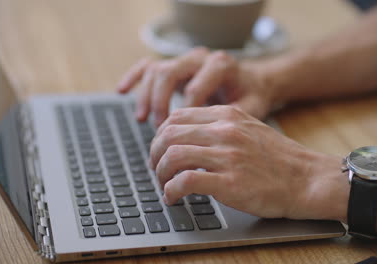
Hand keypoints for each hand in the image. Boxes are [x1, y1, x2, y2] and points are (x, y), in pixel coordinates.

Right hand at [117, 47, 276, 125]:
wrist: (254, 81)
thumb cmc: (252, 97)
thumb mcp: (251, 108)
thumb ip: (233, 120)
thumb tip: (209, 141)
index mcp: (220, 65)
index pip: (194, 88)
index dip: (184, 116)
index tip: (182, 139)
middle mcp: (200, 58)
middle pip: (169, 73)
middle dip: (160, 103)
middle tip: (158, 128)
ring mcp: (185, 59)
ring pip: (157, 69)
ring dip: (147, 95)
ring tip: (143, 119)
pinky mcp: (175, 64)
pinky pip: (148, 65)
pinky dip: (134, 77)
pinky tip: (122, 91)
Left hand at [149, 105, 348, 219]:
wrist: (307, 179)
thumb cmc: (279, 159)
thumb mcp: (248, 129)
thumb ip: (219, 128)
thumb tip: (189, 138)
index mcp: (227, 115)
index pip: (177, 116)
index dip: (161, 135)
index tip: (161, 149)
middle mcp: (224, 130)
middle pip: (169, 134)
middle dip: (155, 154)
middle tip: (156, 169)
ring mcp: (227, 155)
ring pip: (172, 156)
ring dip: (160, 173)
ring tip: (164, 185)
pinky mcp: (229, 181)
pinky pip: (185, 181)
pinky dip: (171, 190)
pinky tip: (173, 198)